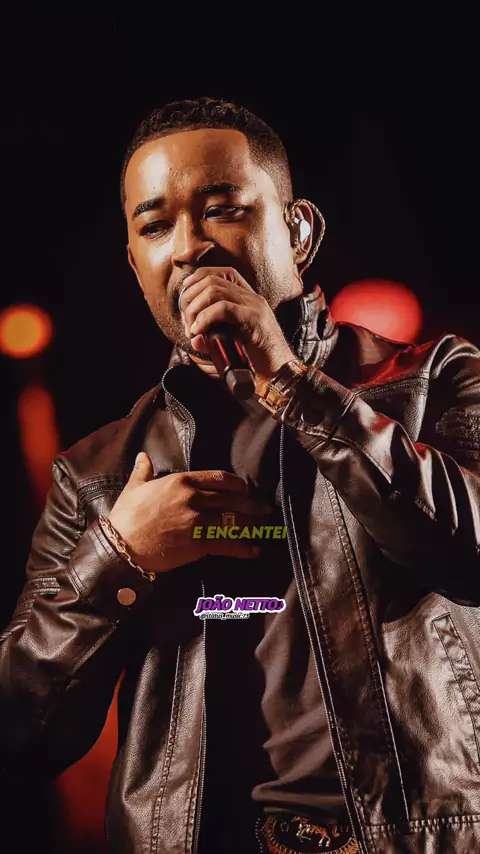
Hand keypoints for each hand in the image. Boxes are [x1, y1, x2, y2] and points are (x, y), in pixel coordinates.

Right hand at [106, 453, 270, 573]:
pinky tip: (253, 550)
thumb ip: (143, 471)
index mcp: (181, 482)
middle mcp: (193, 498)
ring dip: (252, 526)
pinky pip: (228, 544)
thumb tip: (142, 456)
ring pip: (234, 521)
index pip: (219, 478)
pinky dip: (243, 548)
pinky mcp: (198, 544)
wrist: (122, 547)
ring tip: (264, 529)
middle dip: (251, 506)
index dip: (237, 485)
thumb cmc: (126, 517)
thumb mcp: (135, 488)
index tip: (245, 490)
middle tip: (264, 510)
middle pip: (232, 500)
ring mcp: (197, 521)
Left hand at [178, 267, 295, 392]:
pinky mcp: (253, 320)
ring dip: (195, 310)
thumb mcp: (231, 343)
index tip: (185, 295)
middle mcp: (252, 298)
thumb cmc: (257, 362)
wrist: (281, 373)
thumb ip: (213, 337)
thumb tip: (194, 337)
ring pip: (214, 291)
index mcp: (248, 299)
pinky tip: (198, 332)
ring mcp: (254, 307)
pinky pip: (222, 309)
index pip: (221, 273)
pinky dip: (204, 319)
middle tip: (186, 323)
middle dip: (190, 298)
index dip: (198, 278)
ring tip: (191, 329)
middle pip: (212, 280)